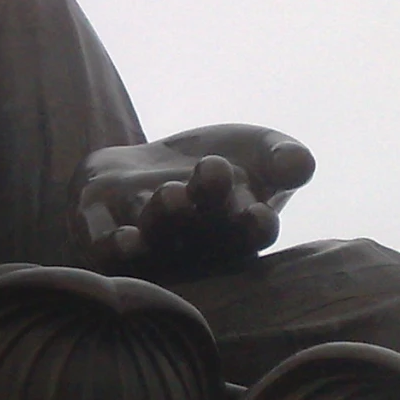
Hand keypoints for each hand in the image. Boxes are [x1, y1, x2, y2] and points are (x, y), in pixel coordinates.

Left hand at [74, 124, 315, 272]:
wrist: (147, 167)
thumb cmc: (216, 164)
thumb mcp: (257, 151)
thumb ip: (283, 157)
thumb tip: (301, 164)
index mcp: (235, 230)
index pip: (251, 234)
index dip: (254, 225)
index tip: (258, 210)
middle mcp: (191, 244)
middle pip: (201, 231)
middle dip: (207, 205)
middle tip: (212, 173)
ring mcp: (144, 241)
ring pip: (155, 239)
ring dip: (163, 221)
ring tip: (171, 195)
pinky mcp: (98, 232)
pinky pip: (103, 248)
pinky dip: (112, 247)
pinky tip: (123, 240)